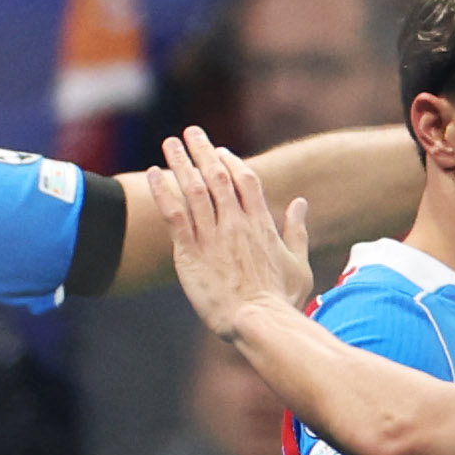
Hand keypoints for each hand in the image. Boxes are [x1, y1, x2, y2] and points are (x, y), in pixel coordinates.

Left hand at [149, 126, 312, 339]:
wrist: (258, 322)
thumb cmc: (281, 300)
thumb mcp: (298, 263)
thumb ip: (297, 231)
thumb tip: (301, 203)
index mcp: (260, 224)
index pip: (245, 179)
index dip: (231, 161)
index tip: (219, 151)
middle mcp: (234, 224)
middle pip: (216, 176)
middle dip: (203, 151)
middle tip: (191, 132)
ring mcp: (211, 237)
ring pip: (193, 190)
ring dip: (181, 163)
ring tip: (170, 143)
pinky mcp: (190, 253)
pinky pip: (173, 215)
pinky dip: (162, 192)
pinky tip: (153, 174)